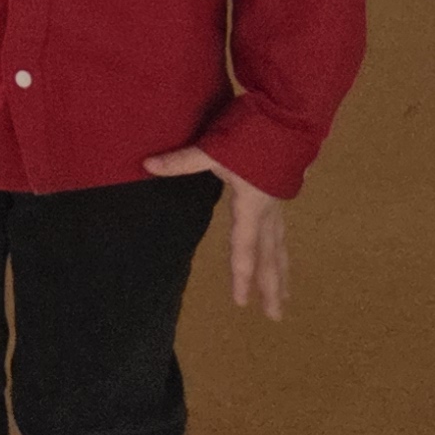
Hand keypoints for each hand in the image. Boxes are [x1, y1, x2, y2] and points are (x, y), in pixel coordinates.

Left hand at [147, 147, 288, 318]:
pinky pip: (280, 234)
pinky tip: (281, 257)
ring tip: (284, 299)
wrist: (287, 117)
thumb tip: (147, 165)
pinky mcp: (279, 195)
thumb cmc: (251, 136)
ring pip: (279, 248)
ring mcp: (276, 206)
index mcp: (251, 207)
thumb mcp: (213, 149)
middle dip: (272, 287)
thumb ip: (181, 161)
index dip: (242, 276)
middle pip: (270, 258)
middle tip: (274, 317)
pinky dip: (280, 252)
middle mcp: (268, 213)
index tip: (241, 302)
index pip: (244, 250)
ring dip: (281, 274)